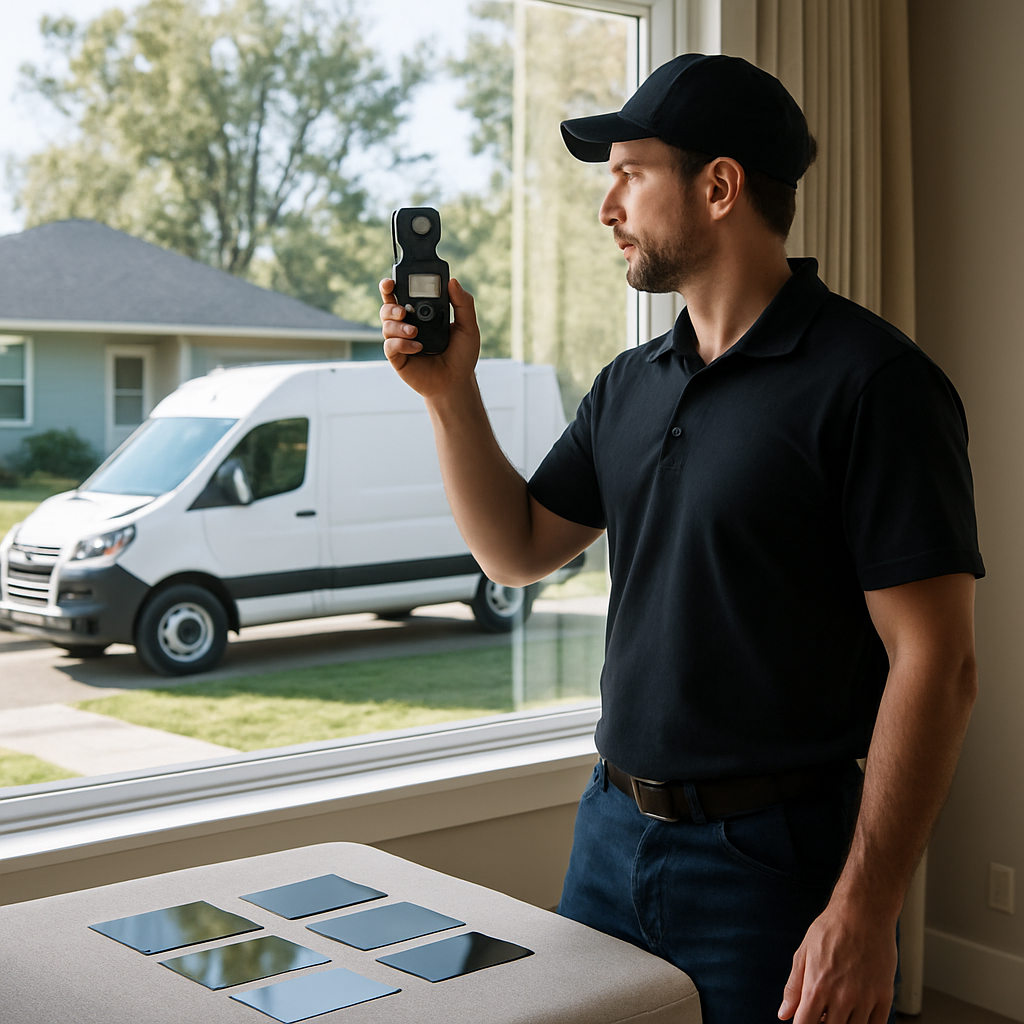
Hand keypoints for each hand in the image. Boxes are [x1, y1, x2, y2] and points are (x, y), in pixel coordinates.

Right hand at [378, 277, 480, 397]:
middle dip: (389, 303)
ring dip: (398, 326)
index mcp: (422, 313)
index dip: (392, 285)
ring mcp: (401, 341)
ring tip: (414, 331)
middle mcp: (408, 325)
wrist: (457, 382)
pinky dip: (402, 344)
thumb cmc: (461, 355)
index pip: (403, 294)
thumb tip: (453, 281)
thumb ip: (463, 304)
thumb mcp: (468, 327)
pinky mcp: (398, 357)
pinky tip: (418, 347)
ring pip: (386, 325)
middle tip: (402, 310)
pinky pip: (390, 345)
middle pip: (387, 306)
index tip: (391, 281)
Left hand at [778, 898, 896, 1023]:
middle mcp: (841, 997)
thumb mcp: (804, 953)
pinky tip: (858, 1016)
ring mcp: (865, 998)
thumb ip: (794, 987)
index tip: (804, 1020)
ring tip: (838, 1012)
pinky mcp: (884, 996)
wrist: (863, 912)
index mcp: (817, 987)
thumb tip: (784, 1014)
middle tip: (823, 1014)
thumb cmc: (831, 929)